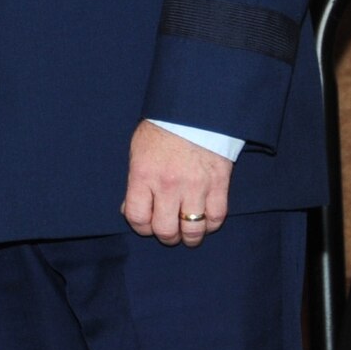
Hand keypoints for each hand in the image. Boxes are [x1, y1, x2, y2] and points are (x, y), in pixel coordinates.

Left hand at [122, 120, 230, 246]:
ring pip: (193, 230)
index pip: (138, 217)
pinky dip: (210, 225)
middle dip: (165, 237)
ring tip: (187, 234)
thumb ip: (136, 183)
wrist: (193, 112)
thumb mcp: (137, 153)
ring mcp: (196, 187)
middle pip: (165, 230)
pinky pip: (216, 218)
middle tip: (168, 232)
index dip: (140, 227)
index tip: (145, 224)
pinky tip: (205, 221)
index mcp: (144, 175)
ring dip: (189, 237)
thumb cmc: (161, 131)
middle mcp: (168, 185)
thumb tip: (132, 209)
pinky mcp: (219, 185)